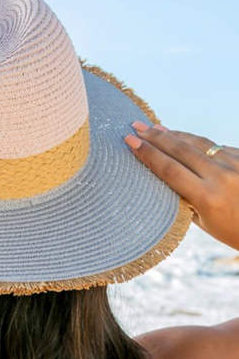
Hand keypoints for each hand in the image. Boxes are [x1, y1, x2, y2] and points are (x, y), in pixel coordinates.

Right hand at [125, 122, 238, 250]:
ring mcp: (236, 165)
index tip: (130, 141)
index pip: (169, 170)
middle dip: (155, 137)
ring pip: (199, 143)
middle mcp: (222, 177)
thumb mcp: (204, 222)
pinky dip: (196, 143)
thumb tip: (165, 174)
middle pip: (181, 150)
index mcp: (207, 198)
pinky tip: (182, 139)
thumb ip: (186, 197)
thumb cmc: (233, 231)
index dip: (147, 153)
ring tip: (154, 127)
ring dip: (174, 134)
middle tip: (136, 127)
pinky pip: (215, 147)